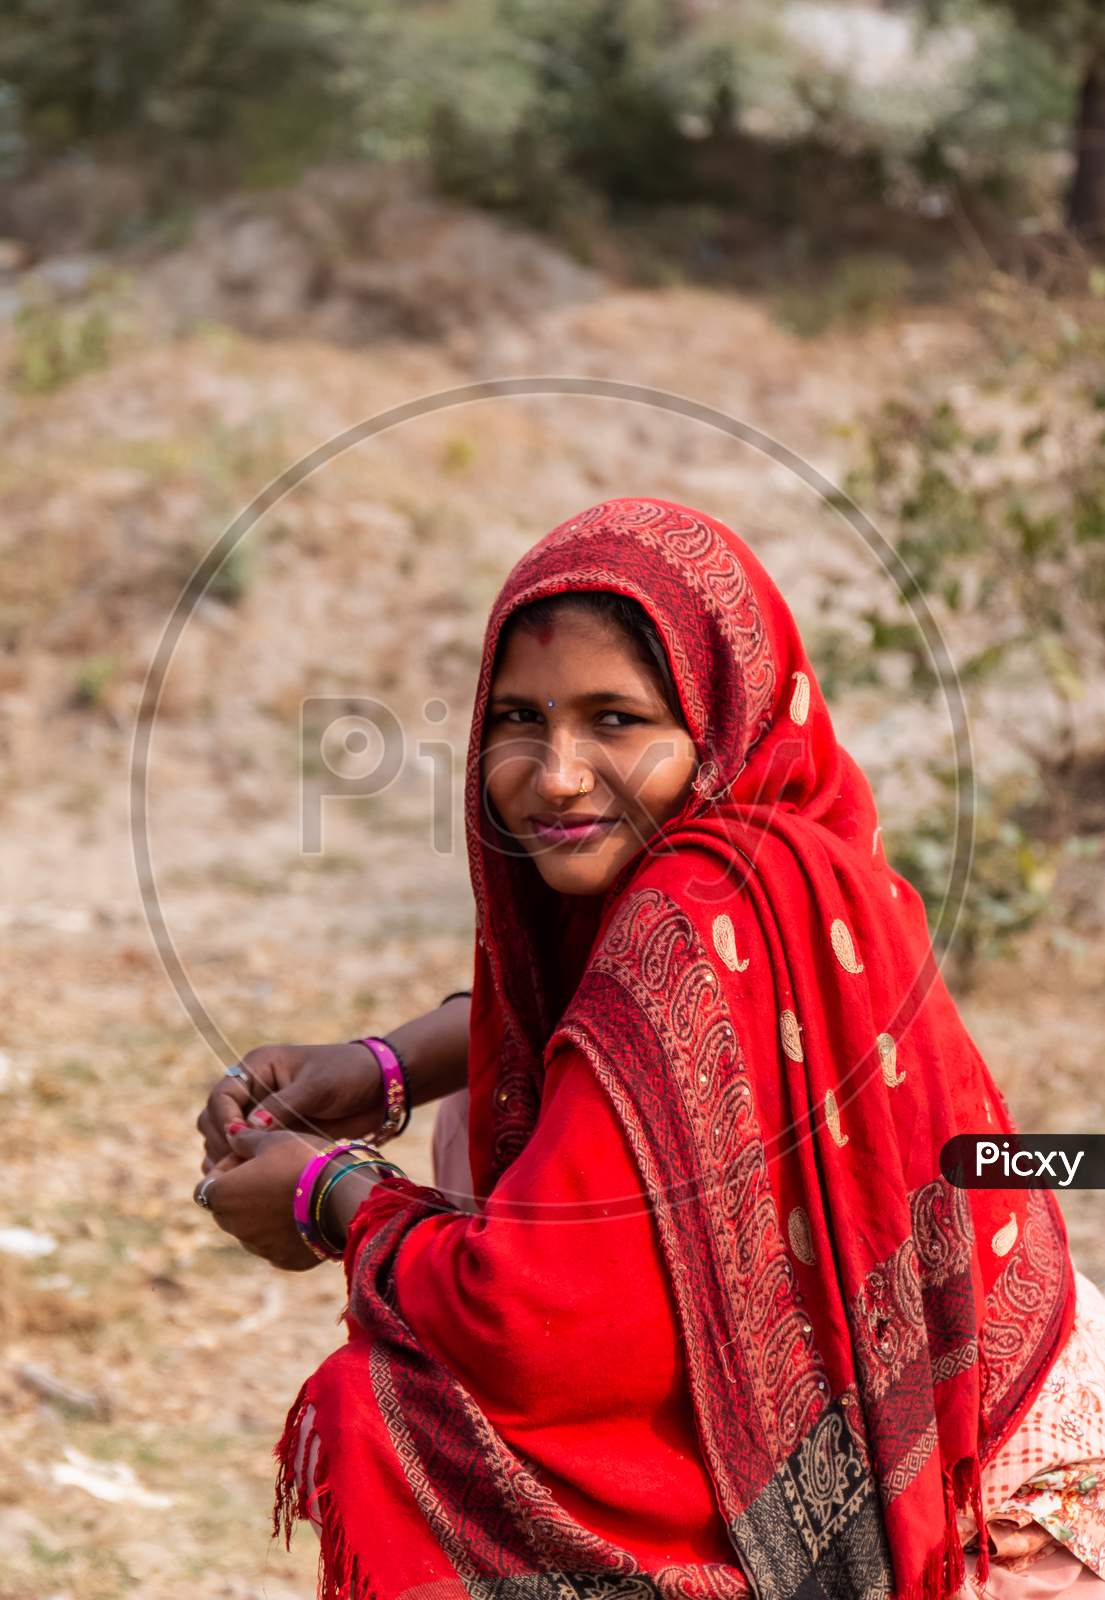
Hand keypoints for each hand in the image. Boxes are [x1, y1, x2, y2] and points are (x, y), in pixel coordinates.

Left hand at [194, 1128, 338, 1270]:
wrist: (343, 1195)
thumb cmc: (303, 1160)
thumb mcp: (272, 1138)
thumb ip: (245, 1138)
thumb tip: (230, 1132)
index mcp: (222, 1196)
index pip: (206, 1186)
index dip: (226, 1170)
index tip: (251, 1158)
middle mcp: (234, 1227)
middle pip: (228, 1209)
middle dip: (243, 1193)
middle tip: (273, 1173)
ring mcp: (259, 1247)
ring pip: (252, 1229)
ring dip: (263, 1213)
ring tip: (294, 1192)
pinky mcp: (284, 1260)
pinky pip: (276, 1244)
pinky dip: (284, 1232)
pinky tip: (307, 1212)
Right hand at [196, 1041, 382, 1172]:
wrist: (379, 1089)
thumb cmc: (348, 1075)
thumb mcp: (316, 1086)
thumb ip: (280, 1107)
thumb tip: (243, 1131)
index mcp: (257, 1069)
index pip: (222, 1096)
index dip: (224, 1119)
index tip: (237, 1140)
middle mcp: (253, 1092)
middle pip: (214, 1120)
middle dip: (220, 1142)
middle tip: (236, 1164)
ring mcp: (261, 1117)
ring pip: (223, 1141)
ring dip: (226, 1158)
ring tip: (238, 1177)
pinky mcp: (272, 1138)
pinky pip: (244, 1155)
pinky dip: (240, 1168)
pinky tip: (248, 1182)